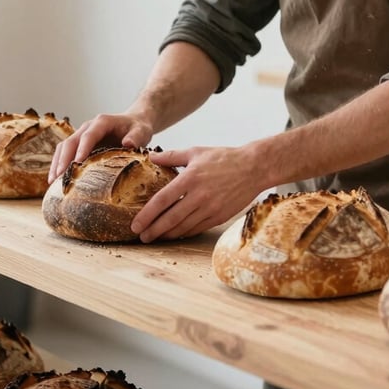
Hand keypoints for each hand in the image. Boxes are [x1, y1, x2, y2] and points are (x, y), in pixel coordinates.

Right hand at [48, 113, 153, 181]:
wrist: (134, 122)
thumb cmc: (138, 128)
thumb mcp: (142, 130)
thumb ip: (137, 136)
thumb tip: (128, 144)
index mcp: (102, 122)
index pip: (89, 135)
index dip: (82, 148)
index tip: (77, 163)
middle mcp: (88, 127)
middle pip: (71, 141)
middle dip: (64, 159)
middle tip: (59, 177)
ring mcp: (82, 135)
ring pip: (64, 147)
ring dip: (57, 163)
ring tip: (52, 182)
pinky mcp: (80, 145)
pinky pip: (65, 153)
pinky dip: (59, 165)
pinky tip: (55, 181)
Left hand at [131, 145, 261, 241]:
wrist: (253, 167)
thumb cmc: (223, 157)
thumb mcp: (196, 152)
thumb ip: (171, 156)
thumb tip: (151, 158)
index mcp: (190, 178)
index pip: (162, 200)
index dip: (146, 215)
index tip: (135, 224)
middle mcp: (199, 195)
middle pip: (170, 218)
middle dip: (153, 230)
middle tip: (141, 237)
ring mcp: (210, 208)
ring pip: (183, 227)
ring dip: (167, 234)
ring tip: (155, 237)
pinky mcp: (220, 216)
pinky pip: (197, 228)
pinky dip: (184, 233)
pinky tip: (175, 233)